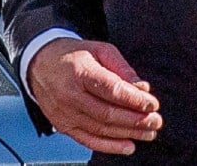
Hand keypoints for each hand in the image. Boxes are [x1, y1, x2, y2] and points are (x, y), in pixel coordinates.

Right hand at [26, 38, 162, 155]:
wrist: (40, 64)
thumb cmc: (74, 56)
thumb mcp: (100, 50)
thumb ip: (122, 68)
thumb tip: (142, 88)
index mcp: (79, 72)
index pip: (111, 90)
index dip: (134, 99)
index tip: (152, 104)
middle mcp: (70, 95)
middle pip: (107, 113)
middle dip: (135, 120)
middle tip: (155, 121)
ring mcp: (64, 113)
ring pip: (100, 129)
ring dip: (127, 134)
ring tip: (148, 133)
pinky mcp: (63, 125)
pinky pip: (88, 140)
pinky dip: (109, 146)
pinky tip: (128, 145)